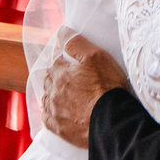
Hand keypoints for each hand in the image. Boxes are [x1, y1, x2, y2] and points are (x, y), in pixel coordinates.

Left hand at [42, 31, 127, 148]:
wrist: (112, 122)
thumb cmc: (106, 88)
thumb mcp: (96, 56)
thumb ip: (76, 42)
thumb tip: (61, 31)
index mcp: (60, 72)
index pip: (57, 61)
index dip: (66, 62)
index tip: (75, 65)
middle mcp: (52, 90)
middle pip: (50, 79)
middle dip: (58, 77)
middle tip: (74, 80)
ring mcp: (54, 110)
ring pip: (48, 98)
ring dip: (54, 95)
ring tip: (69, 97)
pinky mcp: (58, 128)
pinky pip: (48, 119)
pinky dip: (52, 114)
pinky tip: (60, 113)